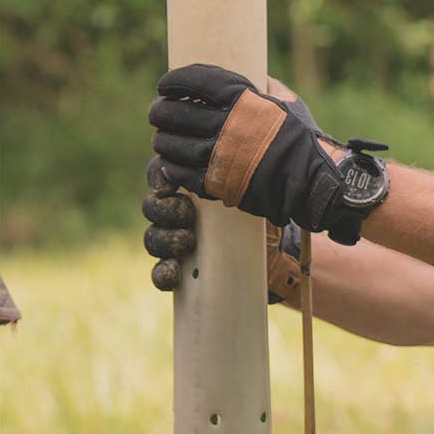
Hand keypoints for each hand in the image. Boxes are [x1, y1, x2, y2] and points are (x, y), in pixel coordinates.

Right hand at [143, 163, 304, 301]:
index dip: (158, 178)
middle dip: (164, 210)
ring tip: (187, 242)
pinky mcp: (185, 272)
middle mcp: (181, 212)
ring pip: (153, 238)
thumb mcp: (254, 189)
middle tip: (187, 215)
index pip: (160, 175)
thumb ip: (238, 174)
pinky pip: (161, 272)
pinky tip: (173, 274)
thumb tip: (230, 158)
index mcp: (192, 187)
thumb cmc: (265, 213)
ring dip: (164, 239)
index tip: (169, 184)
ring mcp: (179, 241)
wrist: (281, 251)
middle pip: (152, 207)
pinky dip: (162, 274)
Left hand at [148, 64, 377, 244]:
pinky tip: (170, 162)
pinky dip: (170, 167)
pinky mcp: (219, 183)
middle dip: (161, 111)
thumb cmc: (304, 139)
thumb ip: (266, 88)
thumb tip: (255, 77)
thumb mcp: (289, 103)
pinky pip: (180, 173)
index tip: (166, 84)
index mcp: (244, 101)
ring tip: (164, 138)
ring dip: (163, 140)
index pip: (196, 81)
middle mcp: (228, 126)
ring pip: (172, 145)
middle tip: (158, 112)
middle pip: (176, 114)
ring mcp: (221, 156)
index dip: (175, 81)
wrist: (314, 180)